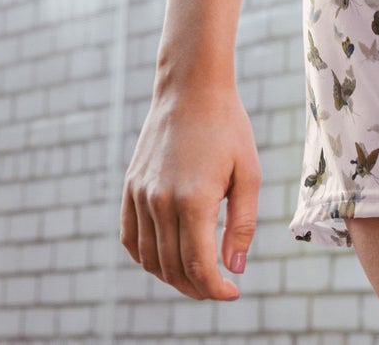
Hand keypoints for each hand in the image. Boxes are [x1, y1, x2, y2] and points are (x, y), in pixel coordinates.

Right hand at [120, 80, 259, 300]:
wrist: (191, 87)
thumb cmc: (227, 127)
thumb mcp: (248, 173)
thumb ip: (242, 224)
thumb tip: (234, 269)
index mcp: (193, 200)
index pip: (198, 266)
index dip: (215, 289)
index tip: (232, 292)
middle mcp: (160, 201)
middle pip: (173, 268)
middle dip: (197, 287)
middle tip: (217, 287)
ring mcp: (141, 194)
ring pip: (149, 258)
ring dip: (171, 277)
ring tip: (196, 276)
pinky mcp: (130, 185)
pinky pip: (129, 237)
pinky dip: (145, 257)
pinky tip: (165, 258)